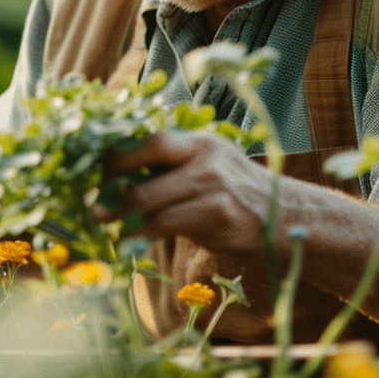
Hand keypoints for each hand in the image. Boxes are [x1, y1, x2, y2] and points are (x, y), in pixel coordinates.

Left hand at [96, 130, 275, 255]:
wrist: (284, 219)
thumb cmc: (235, 196)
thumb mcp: (208, 168)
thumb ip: (172, 169)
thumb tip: (118, 180)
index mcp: (199, 141)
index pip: (151, 138)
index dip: (119, 154)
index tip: (97, 172)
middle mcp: (206, 156)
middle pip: (147, 157)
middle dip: (114, 180)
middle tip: (94, 200)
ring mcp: (212, 184)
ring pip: (150, 197)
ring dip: (120, 213)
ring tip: (105, 222)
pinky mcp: (215, 215)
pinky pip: (165, 224)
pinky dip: (140, 233)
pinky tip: (129, 239)